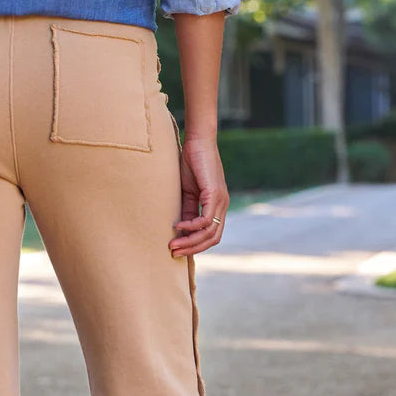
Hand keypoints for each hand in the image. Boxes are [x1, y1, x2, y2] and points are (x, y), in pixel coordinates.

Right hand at [168, 135, 228, 257]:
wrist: (198, 142)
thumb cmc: (192, 164)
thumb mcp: (188, 193)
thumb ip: (187, 211)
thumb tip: (180, 230)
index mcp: (217, 207)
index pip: (211, 235)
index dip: (195, 246)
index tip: (178, 250)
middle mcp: (223, 206)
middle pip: (212, 239)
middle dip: (192, 249)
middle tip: (174, 253)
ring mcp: (221, 201)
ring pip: (209, 233)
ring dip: (190, 242)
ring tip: (173, 245)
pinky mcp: (215, 194)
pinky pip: (205, 220)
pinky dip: (191, 226)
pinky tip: (178, 226)